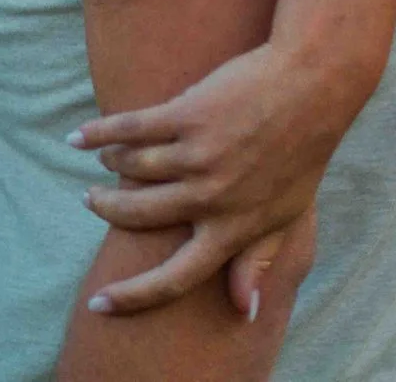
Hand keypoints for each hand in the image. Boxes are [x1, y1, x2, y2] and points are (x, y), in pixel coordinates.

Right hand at [70, 38, 364, 318]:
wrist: (315, 84)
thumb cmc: (302, 151)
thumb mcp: (286, 214)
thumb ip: (258, 261)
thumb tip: (245, 312)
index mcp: (233, 229)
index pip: (176, 279)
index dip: (134, 297)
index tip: (99, 305)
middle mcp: (211, 198)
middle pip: (139, 217)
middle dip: (107, 210)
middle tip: (92, 200)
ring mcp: (198, 156)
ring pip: (131, 169)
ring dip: (112, 164)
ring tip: (107, 159)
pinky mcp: (187, 115)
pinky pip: (128, 130)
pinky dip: (99, 134)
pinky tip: (80, 137)